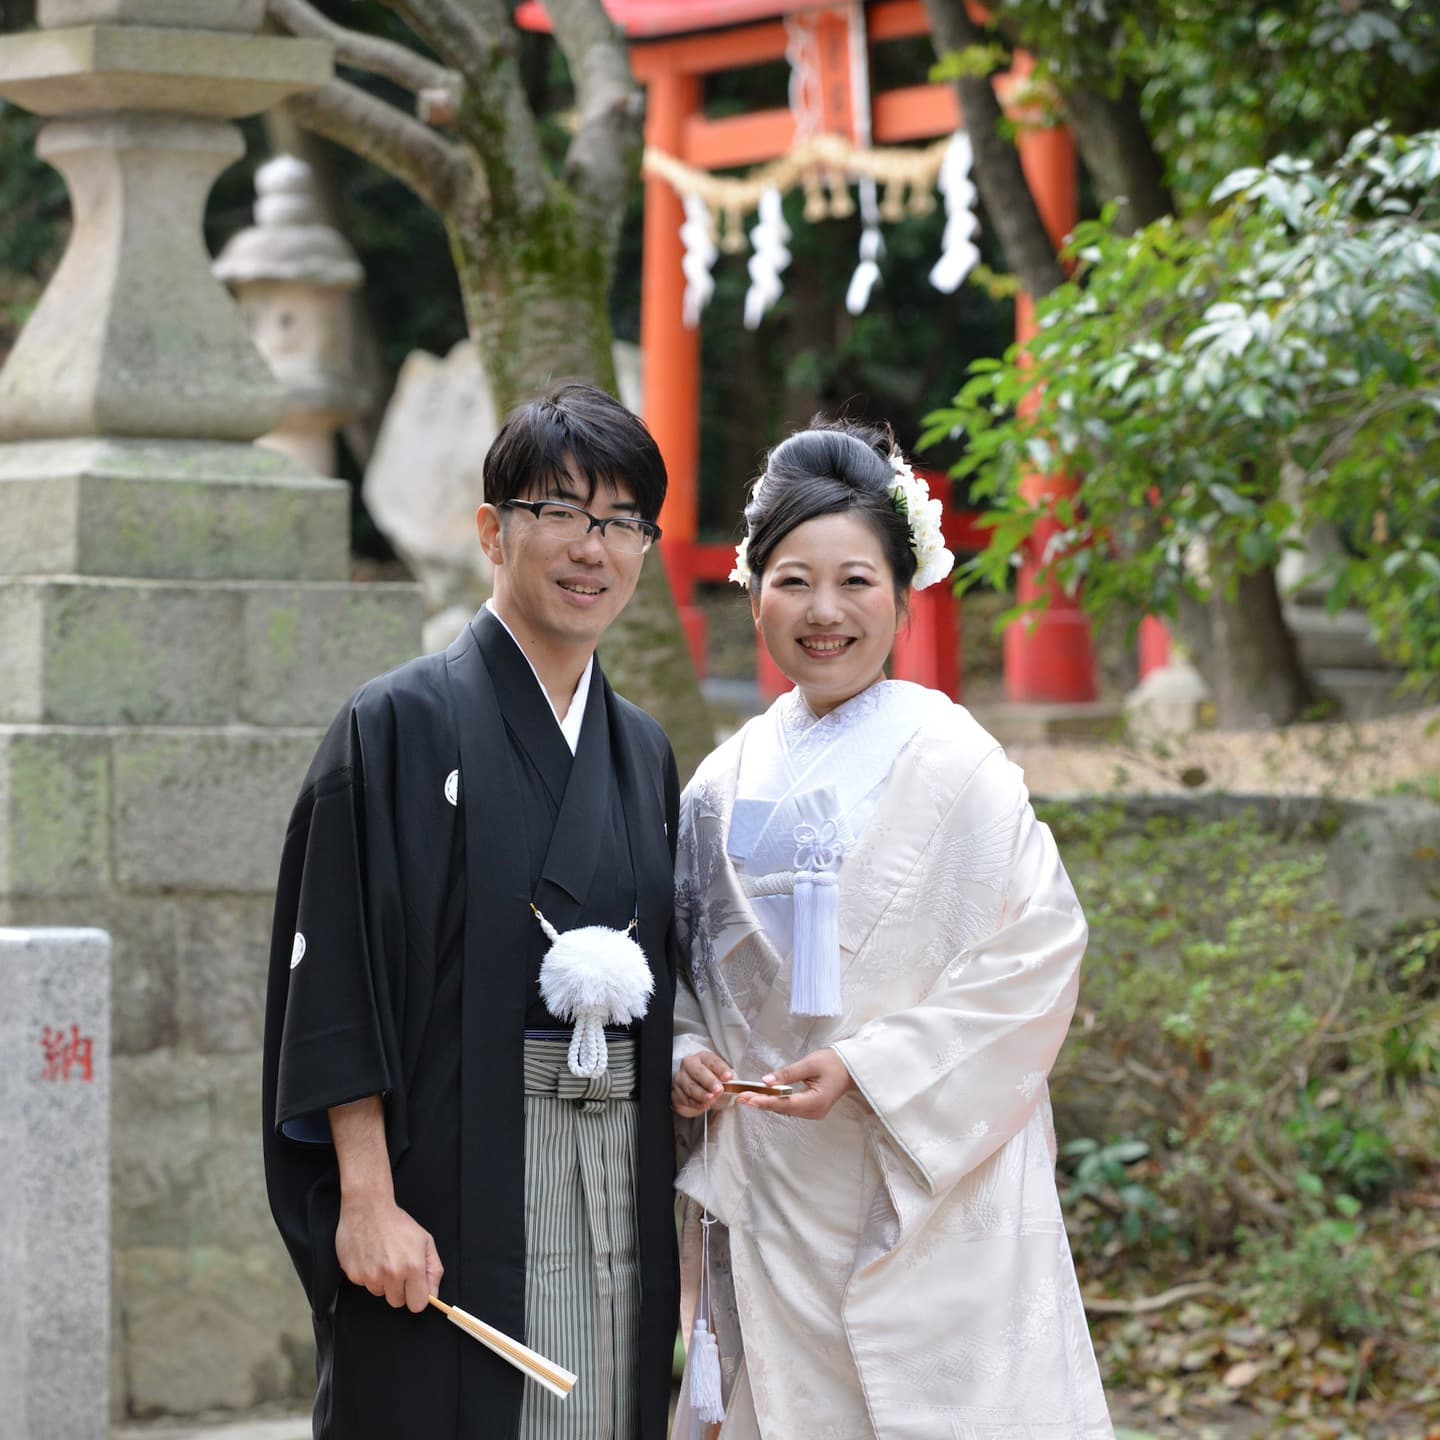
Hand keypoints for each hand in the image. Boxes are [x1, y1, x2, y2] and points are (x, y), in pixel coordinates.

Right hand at [334, 1193, 443, 1312]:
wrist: (368, 1208)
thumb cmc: (397, 1223)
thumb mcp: (425, 1241)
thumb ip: (433, 1270)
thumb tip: (433, 1295)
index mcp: (412, 1267)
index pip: (417, 1305)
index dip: (417, 1296)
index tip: (415, 1288)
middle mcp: (391, 1274)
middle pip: (397, 1302)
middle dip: (399, 1289)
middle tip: (397, 1267)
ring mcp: (370, 1276)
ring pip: (380, 1293)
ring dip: (382, 1282)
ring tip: (383, 1258)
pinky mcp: (353, 1275)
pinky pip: (364, 1285)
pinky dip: (367, 1275)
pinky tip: (370, 1256)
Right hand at [672, 1049, 732, 1116]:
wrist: (695, 1093)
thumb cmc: (710, 1082)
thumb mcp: (721, 1079)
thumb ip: (729, 1082)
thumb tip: (742, 1090)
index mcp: (703, 1058)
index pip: (712, 1060)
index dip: (721, 1069)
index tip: (729, 1077)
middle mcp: (690, 1065)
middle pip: (698, 1071)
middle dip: (709, 1081)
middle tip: (719, 1089)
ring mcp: (681, 1079)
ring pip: (690, 1086)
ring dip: (701, 1094)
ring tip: (711, 1099)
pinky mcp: (676, 1093)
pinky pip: (684, 1098)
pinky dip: (695, 1103)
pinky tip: (703, 1105)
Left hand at [733, 1047, 854, 1121]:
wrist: (851, 1068)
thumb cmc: (833, 1063)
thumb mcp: (809, 1063)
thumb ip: (787, 1073)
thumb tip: (766, 1081)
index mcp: (815, 1102)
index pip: (784, 1103)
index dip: (764, 1101)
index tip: (747, 1099)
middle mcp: (813, 1112)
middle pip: (782, 1109)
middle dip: (761, 1102)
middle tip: (740, 1097)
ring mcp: (812, 1113)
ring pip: (785, 1109)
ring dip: (767, 1103)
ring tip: (747, 1096)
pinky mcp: (811, 1109)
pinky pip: (790, 1107)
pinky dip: (776, 1102)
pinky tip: (764, 1097)